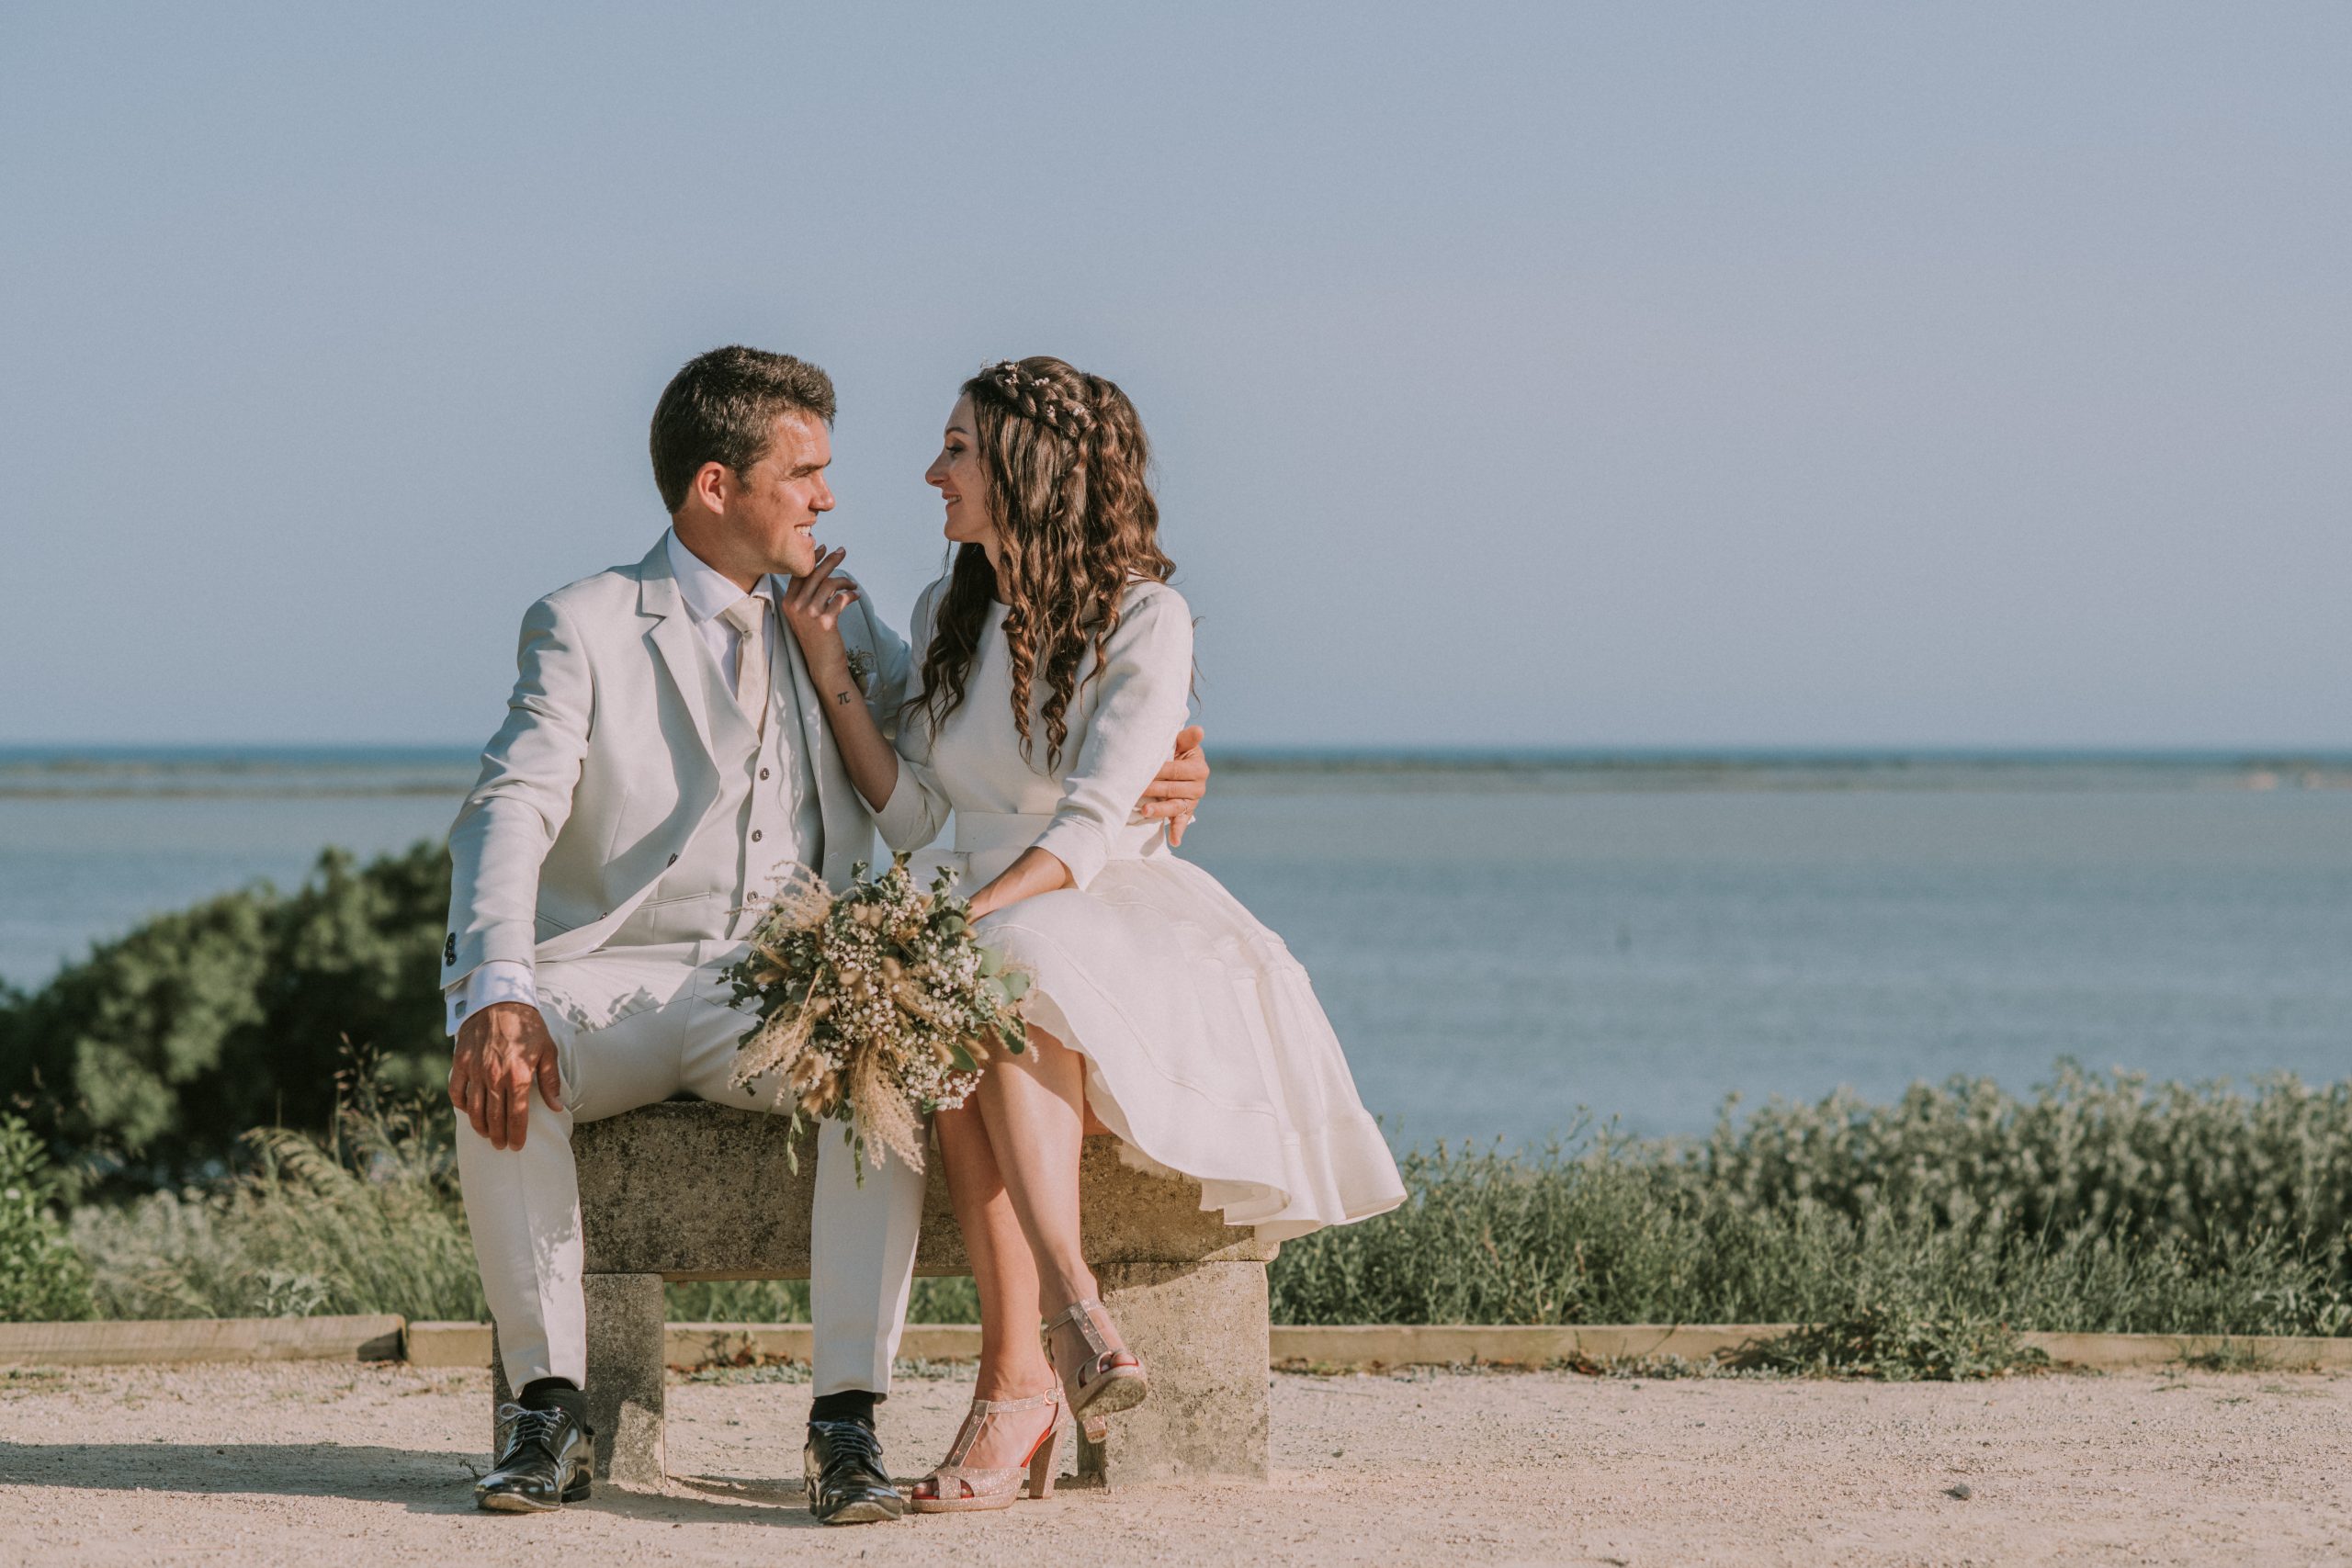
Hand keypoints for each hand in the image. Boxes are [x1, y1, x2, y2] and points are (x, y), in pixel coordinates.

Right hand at [449, 1001, 562, 1150]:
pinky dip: (461, 1105)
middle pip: (494, 1117)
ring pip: (473, 1109)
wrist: (500, 1000)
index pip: (516, 1115)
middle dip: (498, 1135)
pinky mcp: (460, 1063)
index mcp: (519, 1075)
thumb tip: (557, 1107)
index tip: (516, 1146)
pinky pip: (457, 1091)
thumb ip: (550, 1081)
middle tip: (501, 1145)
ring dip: (480, 1126)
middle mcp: (495, 1076)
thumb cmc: (528, 1026)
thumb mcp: (547, 1051)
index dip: (516, 1134)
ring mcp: (475, 1070)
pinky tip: (468, 1111)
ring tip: (486, 1134)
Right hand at [779, 545, 861, 674]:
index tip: (823, 548)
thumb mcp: (805, 616)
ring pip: (828, 584)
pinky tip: (856, 596)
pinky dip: (850, 595)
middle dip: (830, 560)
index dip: (812, 560)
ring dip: (844, 580)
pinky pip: (841, 599)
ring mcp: (808, 614)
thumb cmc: (817, 639)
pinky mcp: (824, 621)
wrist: (823, 665)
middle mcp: (795, 607)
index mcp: (788, 603)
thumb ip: (809, 596)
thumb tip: (823, 574)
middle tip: (842, 552)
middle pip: (814, 574)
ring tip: (853, 584)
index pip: (799, 574)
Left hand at [1136, 724, 1208, 846]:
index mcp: (1198, 767)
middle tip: (1133, 790)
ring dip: (1160, 810)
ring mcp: (1192, 801)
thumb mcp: (1181, 743)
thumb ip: (1187, 738)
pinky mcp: (1186, 811)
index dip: (1158, 770)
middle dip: (1152, 789)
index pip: (1175, 770)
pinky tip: (1175, 841)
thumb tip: (1199, 730)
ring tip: (1145, 811)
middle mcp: (1199, 786)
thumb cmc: (1176, 750)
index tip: (1140, 771)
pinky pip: (1182, 822)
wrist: (1180, 763)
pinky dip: (1178, 831)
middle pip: (1171, 789)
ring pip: (1174, 807)